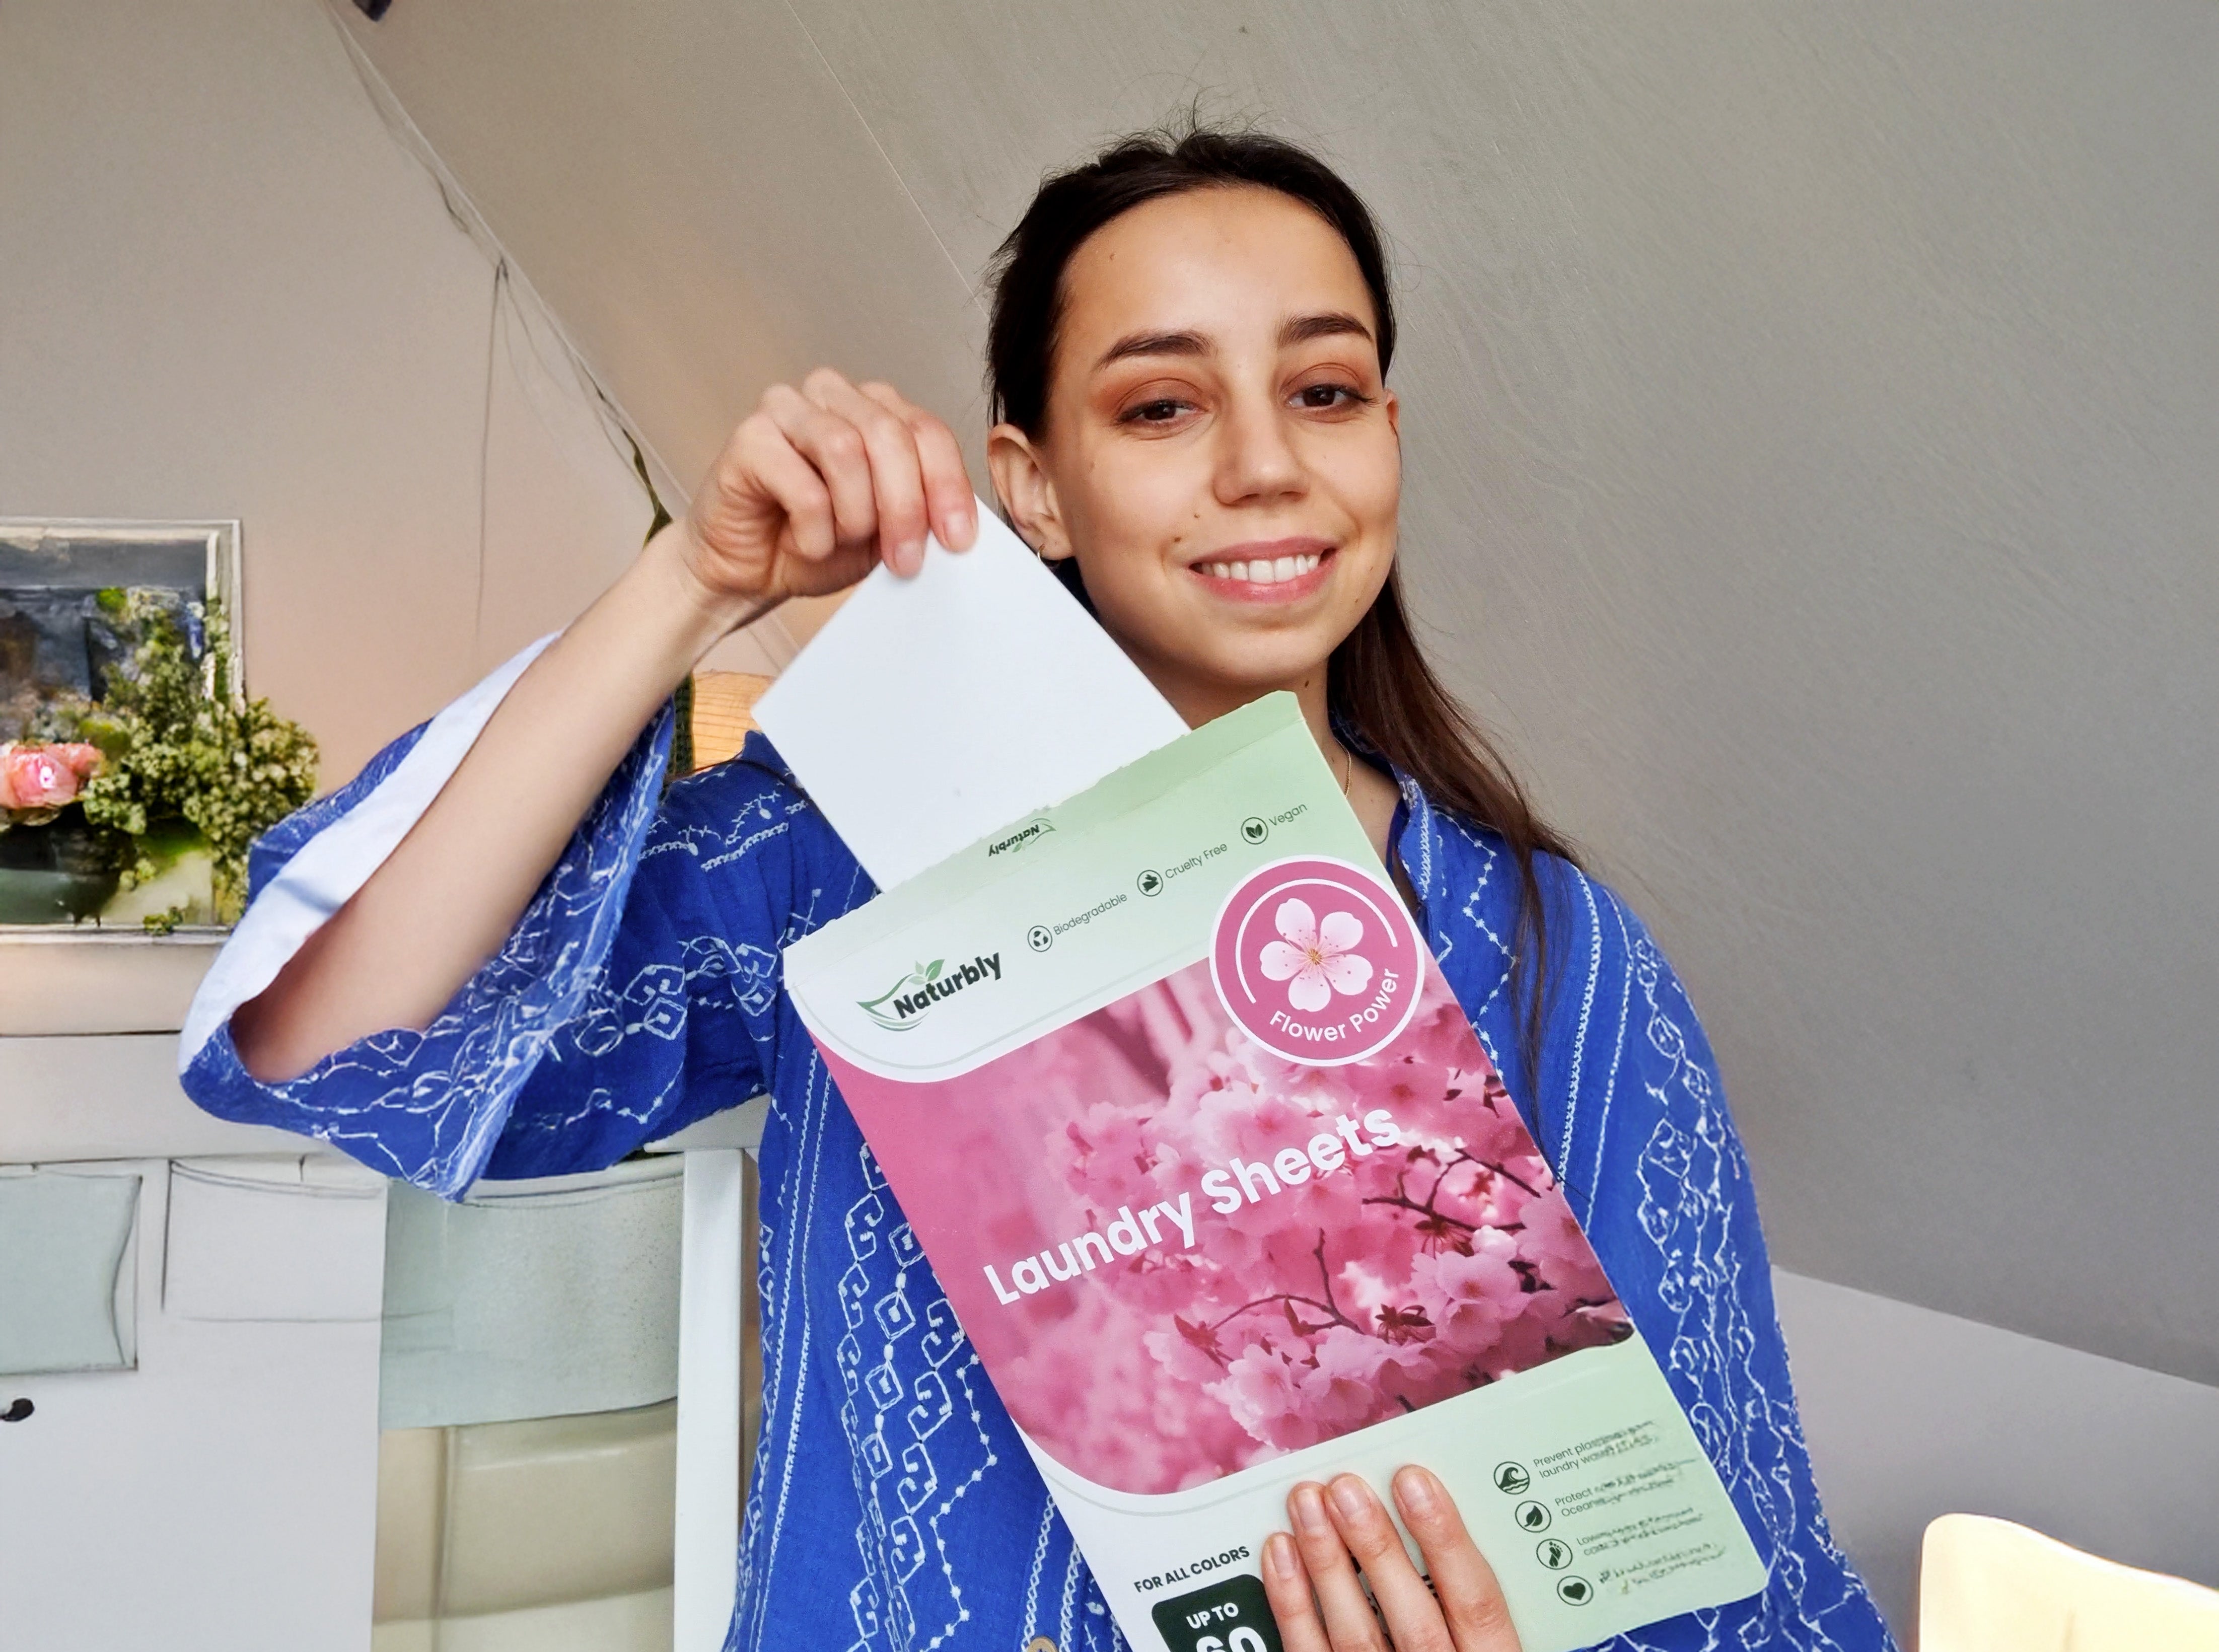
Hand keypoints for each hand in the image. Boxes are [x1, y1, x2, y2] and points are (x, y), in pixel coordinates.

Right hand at [673, 368, 975, 615]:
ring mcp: (787, 408)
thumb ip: (921, 513)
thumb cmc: (816, 543)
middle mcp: (833, 395)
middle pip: (891, 435)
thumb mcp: (886, 533)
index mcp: (876, 408)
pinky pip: (802, 484)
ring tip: (840, 543)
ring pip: (845, 450)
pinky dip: (814, 529)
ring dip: (854, 516)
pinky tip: (804, 542)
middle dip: (905, 507)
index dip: (948, 486)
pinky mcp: (749, 438)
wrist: (749, 572)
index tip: (957, 540)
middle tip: (904, 560)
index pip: (927, 431)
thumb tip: (960, 525)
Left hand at [1263, 1468, 1522, 1651]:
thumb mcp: (1485, 1648)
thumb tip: (1430, 1514)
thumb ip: (1464, 1599)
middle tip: (1347, 1489)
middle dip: (1376, 1548)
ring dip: (1326, 1564)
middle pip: (1411, 1620)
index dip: (1445, 1540)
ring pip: (1356, 1636)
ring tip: (1308, 1504)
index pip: (1476, 1605)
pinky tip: (1281, 1554)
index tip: (1415, 1483)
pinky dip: (1291, 1604)